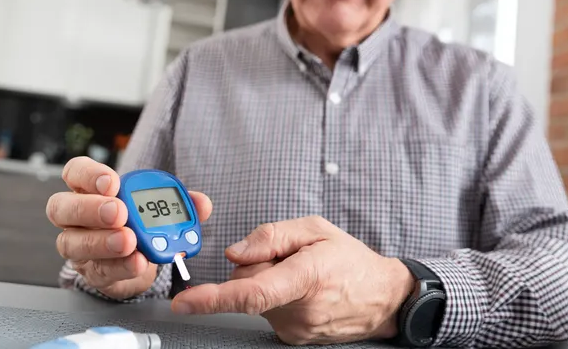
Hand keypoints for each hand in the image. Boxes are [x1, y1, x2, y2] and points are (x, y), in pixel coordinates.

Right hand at [46, 157, 211, 299]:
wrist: (138, 261)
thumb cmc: (140, 224)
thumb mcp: (160, 209)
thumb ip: (179, 202)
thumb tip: (202, 203)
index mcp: (90, 189)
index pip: (75, 172)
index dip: (89, 175)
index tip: (112, 182)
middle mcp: (75, 217)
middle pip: (62, 207)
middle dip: (91, 209)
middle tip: (119, 212)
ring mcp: (78, 245)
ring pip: (72, 243)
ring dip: (103, 242)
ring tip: (129, 242)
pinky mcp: (91, 272)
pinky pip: (99, 270)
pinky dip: (121, 266)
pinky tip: (138, 262)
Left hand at [170, 216, 414, 344]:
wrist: (382, 298)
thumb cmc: (351, 261)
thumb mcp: (316, 229)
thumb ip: (272, 236)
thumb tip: (235, 253)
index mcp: (305, 278)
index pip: (251, 292)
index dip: (213, 298)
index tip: (184, 303)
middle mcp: (298, 311)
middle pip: (247, 285)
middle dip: (256, 267)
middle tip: (289, 258)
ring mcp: (295, 329)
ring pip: (256, 299)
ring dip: (269, 284)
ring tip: (303, 277)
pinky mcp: (292, 338)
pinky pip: (267, 311)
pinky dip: (277, 298)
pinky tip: (303, 292)